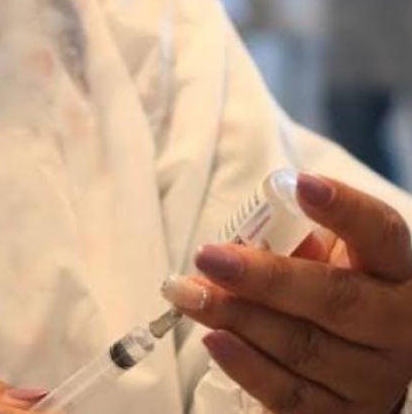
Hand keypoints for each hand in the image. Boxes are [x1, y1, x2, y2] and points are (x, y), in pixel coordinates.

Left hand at [164, 174, 411, 413]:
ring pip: (302, 347)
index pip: (380, 233)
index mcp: (397, 271)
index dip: (344, 209)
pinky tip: (212, 339)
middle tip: (208, 256)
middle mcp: (396, 326)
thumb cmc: (336, 293)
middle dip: (263, 277)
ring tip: (188, 294)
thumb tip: (237, 246)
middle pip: (333, 299)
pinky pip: (288, 394)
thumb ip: (295, 244)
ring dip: (236, 317)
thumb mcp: (330, 258)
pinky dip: (246, 366)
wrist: (367, 365)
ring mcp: (372, 377)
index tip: (302, 185)